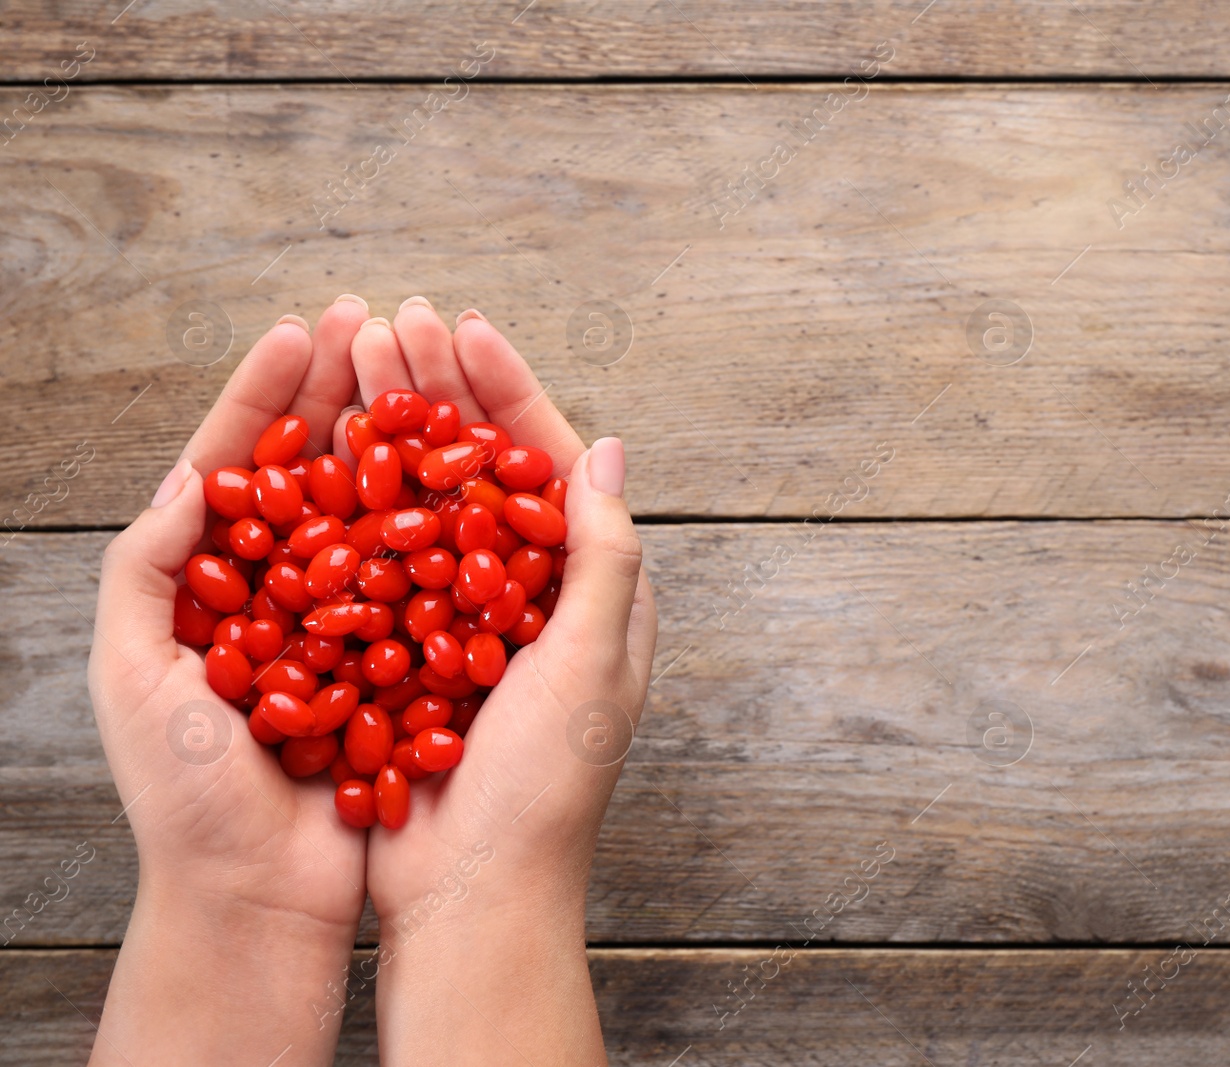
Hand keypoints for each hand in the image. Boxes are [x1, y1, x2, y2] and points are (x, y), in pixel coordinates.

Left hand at [89, 296, 370, 1063]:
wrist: (260, 897)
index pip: (235, 462)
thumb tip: (187, 475)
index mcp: (205, 582)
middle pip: (311, 468)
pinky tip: (470, 477)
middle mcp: (281, 588)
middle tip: (377, 321)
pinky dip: (445, 526)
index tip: (301, 328)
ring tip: (425, 375)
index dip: (264, 391)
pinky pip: (425, 580)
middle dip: (339, 391)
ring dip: (398, 440)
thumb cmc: (186, 798)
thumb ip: (145, 572)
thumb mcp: (135, 677)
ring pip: (375, 510)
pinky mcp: (398, 658)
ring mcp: (344, 619)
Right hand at [352, 300, 656, 1064]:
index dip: (511, 392)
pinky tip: (317, 454)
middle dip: (442, 392)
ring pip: (425, 501)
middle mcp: (530, 593)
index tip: (468, 328)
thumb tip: (612, 448)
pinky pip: (381, 561)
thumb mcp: (590, 666)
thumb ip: (602, 559)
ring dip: (391, 430)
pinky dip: (353, 507)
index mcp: (591, 590)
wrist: (474, 893)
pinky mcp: (409, 648)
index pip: (551, 463)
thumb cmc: (549, 787)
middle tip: (393, 320)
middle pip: (482, 468)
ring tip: (351, 361)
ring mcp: (464, 618)